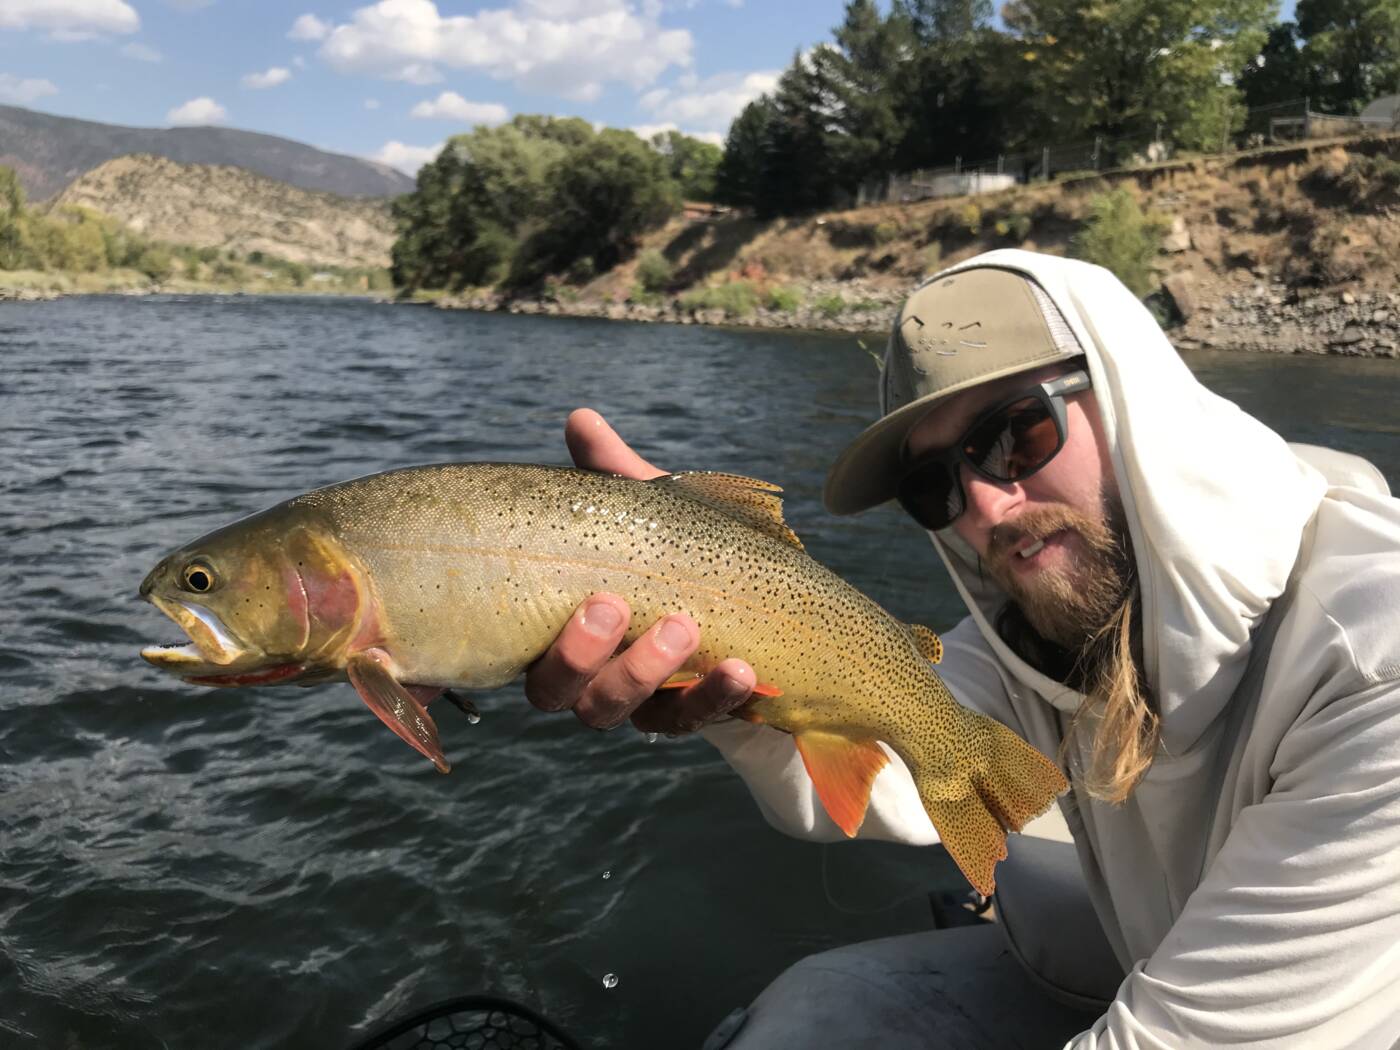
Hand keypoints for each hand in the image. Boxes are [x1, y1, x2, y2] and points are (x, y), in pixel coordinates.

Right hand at [523, 409, 756, 733]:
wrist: (745, 603)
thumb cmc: (673, 554)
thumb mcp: (647, 514)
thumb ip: (611, 474)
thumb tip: (581, 418)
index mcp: (562, 635)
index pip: (531, 659)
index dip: (557, 644)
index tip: (596, 596)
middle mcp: (590, 681)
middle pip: (566, 695)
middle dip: (587, 655)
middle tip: (616, 605)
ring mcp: (641, 704)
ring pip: (624, 712)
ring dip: (650, 672)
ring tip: (686, 628)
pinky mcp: (690, 716)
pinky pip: (694, 720)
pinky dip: (716, 697)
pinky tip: (744, 671)